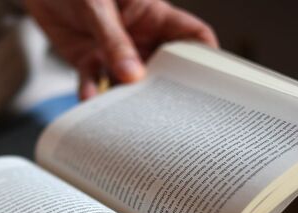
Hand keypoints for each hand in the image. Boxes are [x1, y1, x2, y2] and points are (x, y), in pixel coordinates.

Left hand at [24, 0, 217, 98]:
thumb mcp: (97, 7)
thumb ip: (113, 41)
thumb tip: (132, 76)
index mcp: (153, 15)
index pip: (192, 37)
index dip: (206, 59)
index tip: (210, 86)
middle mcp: (138, 37)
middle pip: (164, 69)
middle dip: (166, 91)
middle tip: (167, 114)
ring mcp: (114, 51)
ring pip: (129, 84)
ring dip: (127, 100)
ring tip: (126, 116)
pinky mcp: (88, 61)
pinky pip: (94, 85)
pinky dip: (92, 95)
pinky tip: (88, 102)